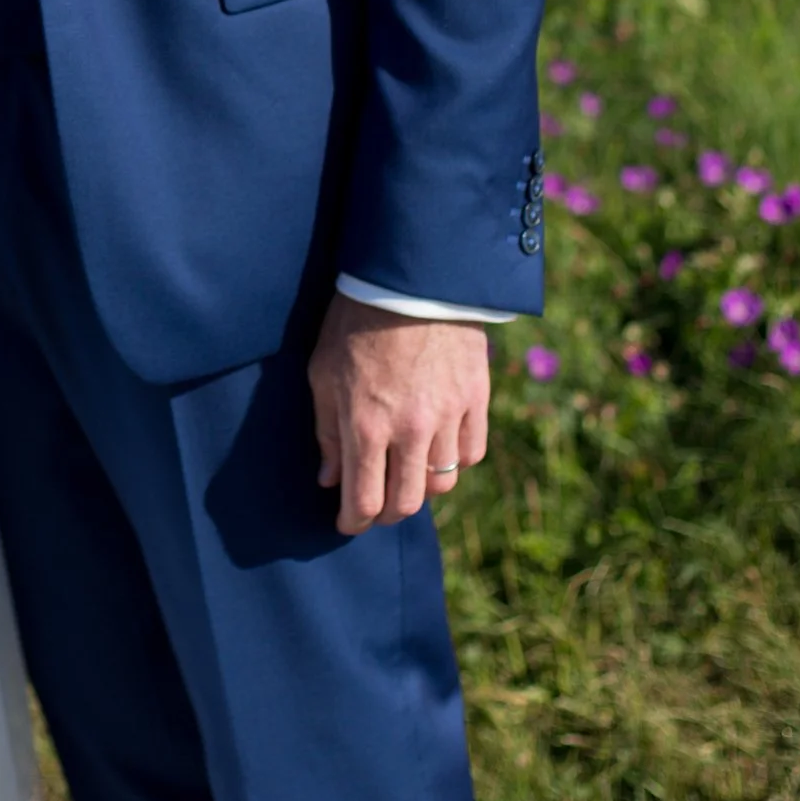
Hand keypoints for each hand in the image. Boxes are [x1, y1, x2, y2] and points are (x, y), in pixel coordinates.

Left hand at [307, 293, 490, 535]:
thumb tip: (330, 479)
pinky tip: (436, 447)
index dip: (353, 522)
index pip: (364, 502)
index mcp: (366, 425)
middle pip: (406, 503)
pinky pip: (472, 452)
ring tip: (404, 473)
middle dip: (386, 513)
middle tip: (374, 506)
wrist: (411, 277)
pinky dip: (455, 459)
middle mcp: (410, 430)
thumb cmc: (354, 321)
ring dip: (420, 486)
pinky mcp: (476, 398)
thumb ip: (327, 431)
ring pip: (442, 482)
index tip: (347, 523)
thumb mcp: (323, 372)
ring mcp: (448, 416)